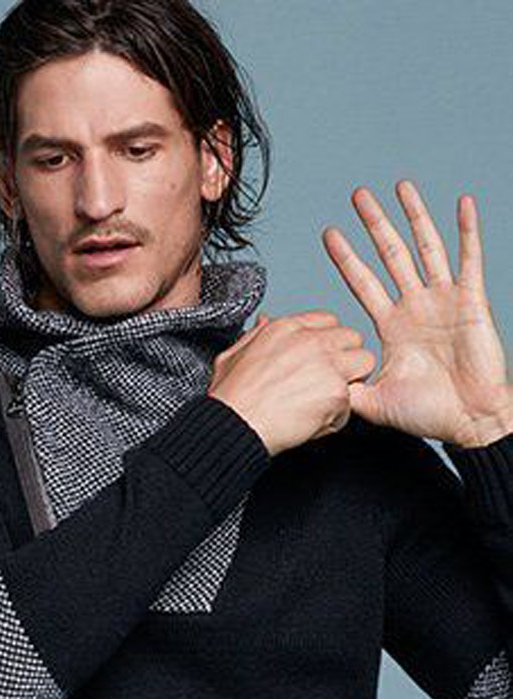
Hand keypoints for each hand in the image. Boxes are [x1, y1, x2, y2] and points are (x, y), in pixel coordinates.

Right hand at [208, 309, 376, 456]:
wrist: (234, 424)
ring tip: (323, 402)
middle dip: (344, 360)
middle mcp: (311, 341)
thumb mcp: (234, 355)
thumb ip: (255, 335)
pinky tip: (311, 423)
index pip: (328, 322)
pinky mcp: (337, 392)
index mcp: (287, 328)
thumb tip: (265, 321)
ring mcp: (328, 365)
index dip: (326, 344)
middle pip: (352, 339)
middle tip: (324, 383)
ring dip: (349, 383)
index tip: (316, 361)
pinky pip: (351, 404)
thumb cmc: (231, 398)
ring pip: (363, 364)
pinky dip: (334, 419)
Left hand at [321, 181, 511, 446]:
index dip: (346, 258)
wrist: (468, 421)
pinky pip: (470, 259)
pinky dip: (467, 230)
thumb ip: (346, 389)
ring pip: (426, 247)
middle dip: (374, 225)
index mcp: (392, 327)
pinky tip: (462, 204)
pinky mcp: (471, 301)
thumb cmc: (428, 414)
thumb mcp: (374, 402)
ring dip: (414, 216)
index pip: (363, 282)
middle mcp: (416, 307)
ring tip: (400, 187)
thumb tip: (318, 383)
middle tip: (358, 196)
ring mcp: (443, 301)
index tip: (329, 234)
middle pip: (391, 255)